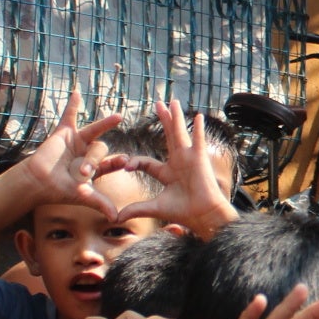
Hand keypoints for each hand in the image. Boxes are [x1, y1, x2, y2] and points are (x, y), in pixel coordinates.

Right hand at [20, 89, 125, 218]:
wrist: (37, 182)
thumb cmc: (59, 190)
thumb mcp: (82, 196)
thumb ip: (100, 203)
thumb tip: (117, 218)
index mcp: (95, 168)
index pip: (111, 163)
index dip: (118, 161)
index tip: (127, 161)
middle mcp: (88, 153)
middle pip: (100, 150)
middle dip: (93, 161)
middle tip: (82, 172)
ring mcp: (77, 142)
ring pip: (94, 132)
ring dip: (105, 125)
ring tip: (118, 117)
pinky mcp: (64, 133)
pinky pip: (69, 116)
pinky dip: (72, 105)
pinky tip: (77, 92)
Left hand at [115, 101, 236, 235]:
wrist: (203, 215)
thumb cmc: (183, 212)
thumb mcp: (154, 208)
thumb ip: (136, 209)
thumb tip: (115, 218)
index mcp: (167, 174)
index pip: (147, 162)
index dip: (134, 162)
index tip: (125, 165)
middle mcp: (178, 163)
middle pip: (168, 137)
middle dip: (163, 120)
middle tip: (158, 104)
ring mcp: (189, 159)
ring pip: (180, 133)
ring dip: (176, 117)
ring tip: (173, 101)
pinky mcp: (199, 159)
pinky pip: (198, 140)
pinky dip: (198, 128)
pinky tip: (198, 116)